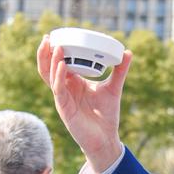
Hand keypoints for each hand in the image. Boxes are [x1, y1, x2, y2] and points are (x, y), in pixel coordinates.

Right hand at [36, 35, 131, 172]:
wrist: (106, 138)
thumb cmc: (106, 115)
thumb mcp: (114, 88)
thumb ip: (120, 71)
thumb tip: (128, 52)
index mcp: (73, 83)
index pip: (58, 63)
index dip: (54, 50)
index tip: (56, 35)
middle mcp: (65, 89)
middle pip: (48, 68)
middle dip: (45, 52)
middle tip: (48, 37)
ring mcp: (62, 99)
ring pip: (49, 77)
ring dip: (50, 61)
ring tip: (54, 46)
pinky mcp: (64, 109)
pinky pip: (58, 90)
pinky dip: (59, 76)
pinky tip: (62, 65)